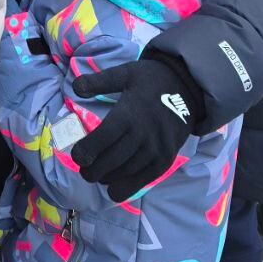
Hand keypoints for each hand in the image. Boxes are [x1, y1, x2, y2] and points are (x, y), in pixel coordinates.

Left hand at [70, 57, 201, 201]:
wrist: (187, 88)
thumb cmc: (151, 80)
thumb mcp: (124, 73)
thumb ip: (98, 81)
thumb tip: (75, 86)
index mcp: (130, 113)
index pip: (104, 137)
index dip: (87, 151)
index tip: (76, 156)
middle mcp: (144, 135)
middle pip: (112, 159)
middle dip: (93, 169)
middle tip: (82, 169)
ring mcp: (156, 149)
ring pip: (126, 171)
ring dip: (107, 177)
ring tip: (94, 175)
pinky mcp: (166, 159)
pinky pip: (144, 179)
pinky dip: (126, 187)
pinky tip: (113, 188)